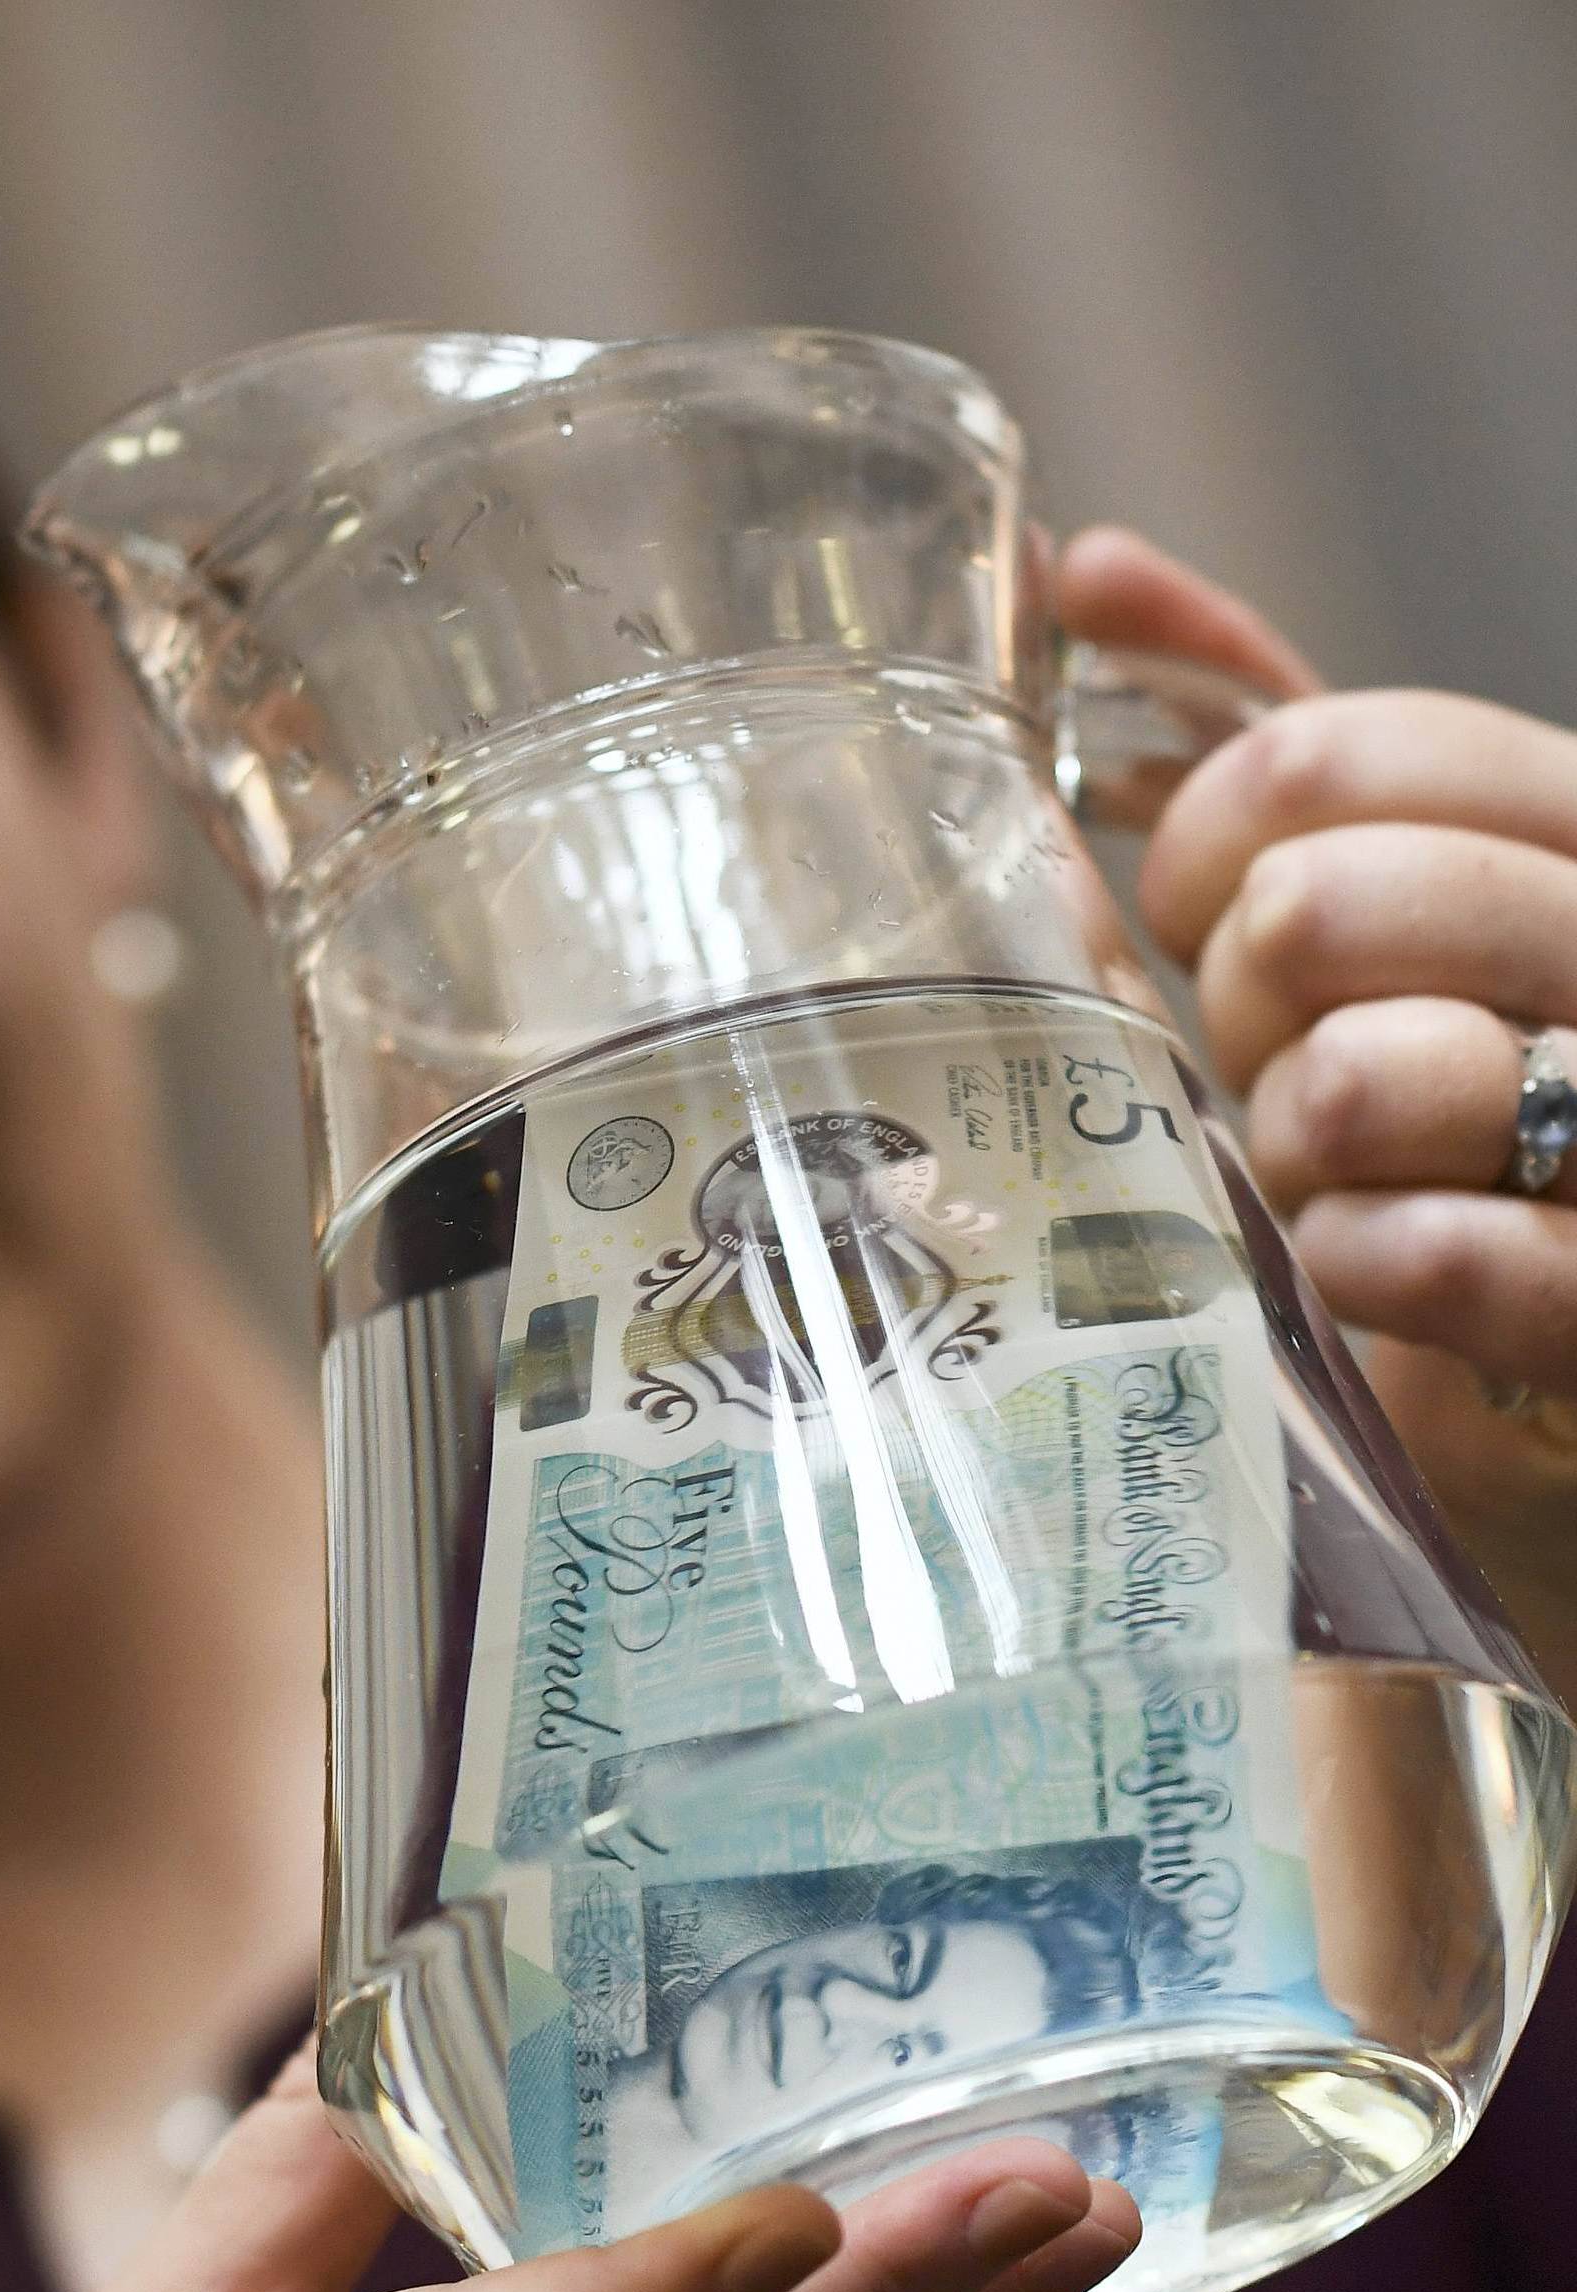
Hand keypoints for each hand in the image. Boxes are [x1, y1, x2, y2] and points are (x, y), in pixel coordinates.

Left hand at [1060, 526, 1576, 1669]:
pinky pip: (1432, 1257)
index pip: (1340, 751)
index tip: (1194, 907)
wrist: (1552, 1397)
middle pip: (1323, 902)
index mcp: (1561, 835)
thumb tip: (1085, 569)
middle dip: (1240, 1002)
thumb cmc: (1442, 1125)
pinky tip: (1366, 1261)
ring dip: (1300, 1146)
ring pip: (1364, 1075)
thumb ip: (1252, 744)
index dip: (1209, 832)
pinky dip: (1361, 1262)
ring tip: (1349, 1179)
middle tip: (1279, 1064)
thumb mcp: (1357, 906)